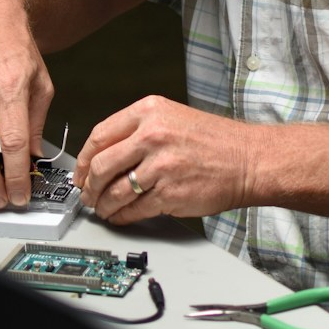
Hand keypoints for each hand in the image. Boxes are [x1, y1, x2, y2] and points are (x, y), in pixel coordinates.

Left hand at [73, 96, 254, 223]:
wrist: (248, 159)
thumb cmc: (215, 141)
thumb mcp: (173, 118)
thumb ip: (138, 131)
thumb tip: (104, 157)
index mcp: (150, 111)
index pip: (100, 135)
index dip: (83, 159)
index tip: (80, 172)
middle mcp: (153, 135)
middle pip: (100, 165)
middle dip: (88, 186)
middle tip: (88, 195)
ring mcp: (160, 165)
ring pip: (113, 192)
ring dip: (103, 205)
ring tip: (104, 209)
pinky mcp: (168, 193)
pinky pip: (132, 209)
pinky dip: (122, 217)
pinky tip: (122, 216)